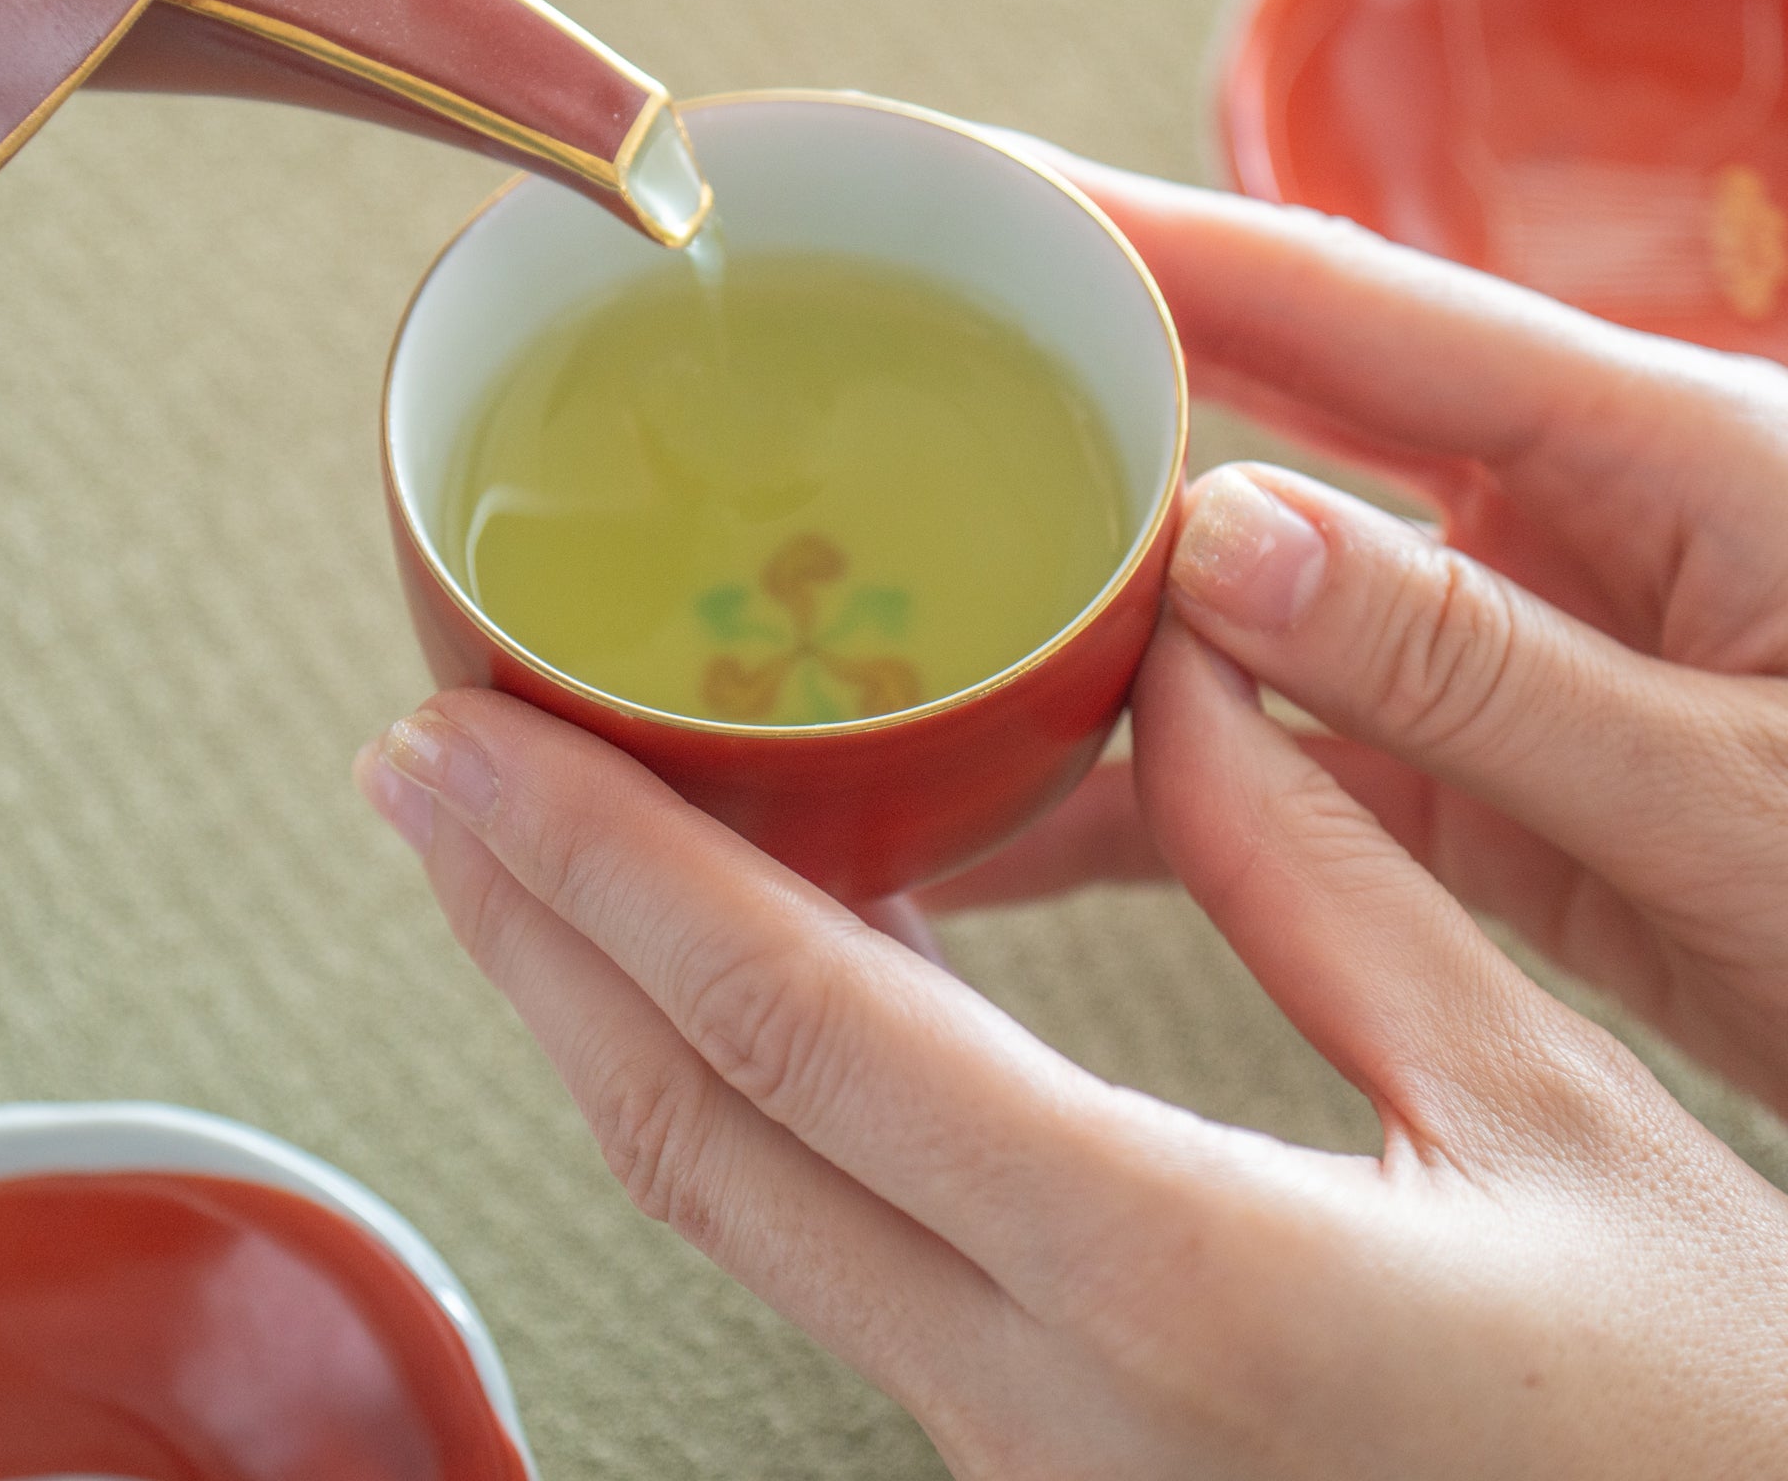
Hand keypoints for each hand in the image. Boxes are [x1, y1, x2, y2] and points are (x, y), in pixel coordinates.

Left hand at [357, 662, 1787, 1477]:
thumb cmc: (1706, 1415)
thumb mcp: (1555, 1116)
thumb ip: (1333, 885)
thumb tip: (1175, 676)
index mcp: (1179, 1277)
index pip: (798, 1024)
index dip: (603, 864)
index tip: (470, 738)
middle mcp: (1046, 1393)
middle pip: (697, 1126)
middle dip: (528, 930)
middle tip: (420, 767)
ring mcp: (1022, 1449)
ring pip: (732, 1204)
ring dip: (596, 1016)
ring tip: (513, 860)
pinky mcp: (1038, 1449)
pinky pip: (820, 1246)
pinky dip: (722, 1095)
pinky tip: (713, 988)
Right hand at [932, 154, 1787, 1119]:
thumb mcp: (1743, 799)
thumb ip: (1486, 671)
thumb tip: (1226, 538)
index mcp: (1652, 446)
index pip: (1333, 300)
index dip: (1130, 230)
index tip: (956, 183)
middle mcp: (1551, 514)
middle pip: (1256, 416)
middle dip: (1057, 399)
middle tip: (866, 391)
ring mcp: (1501, 638)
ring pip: (1235, 605)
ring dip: (1072, 629)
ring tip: (893, 648)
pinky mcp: (1477, 762)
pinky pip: (1273, 751)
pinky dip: (1144, 786)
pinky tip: (1009, 826)